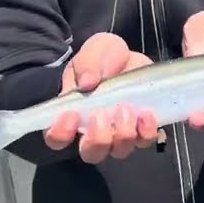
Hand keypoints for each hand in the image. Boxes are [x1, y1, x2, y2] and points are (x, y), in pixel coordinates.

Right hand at [43, 32, 161, 163]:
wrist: (132, 59)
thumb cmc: (105, 58)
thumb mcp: (95, 50)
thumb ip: (88, 62)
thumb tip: (88, 83)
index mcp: (71, 114)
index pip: (57, 138)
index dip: (61, 134)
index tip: (71, 115)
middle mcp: (94, 132)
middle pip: (91, 153)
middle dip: (98, 139)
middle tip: (102, 114)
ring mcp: (119, 134)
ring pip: (119, 150)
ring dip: (123, 133)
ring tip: (126, 107)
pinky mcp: (142, 131)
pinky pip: (145, 140)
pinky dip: (146, 131)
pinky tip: (146, 114)